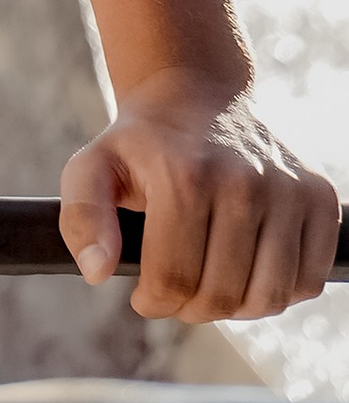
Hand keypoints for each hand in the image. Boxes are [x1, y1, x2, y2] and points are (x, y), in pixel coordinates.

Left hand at [60, 74, 340, 322]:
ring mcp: (288, 189)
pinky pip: (309, 281)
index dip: (154, 302)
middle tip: (177, 288)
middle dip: (192, 308)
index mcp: (185, 176)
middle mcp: (244, 181)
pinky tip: (249, 269)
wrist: (197, 94)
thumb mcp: (92, 167)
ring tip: (212, 282)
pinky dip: (280, 291)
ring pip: (270, 298)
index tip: (144, 293)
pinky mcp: (321, 198)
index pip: (174, 281)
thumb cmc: (142, 143)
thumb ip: (81, 218)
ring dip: (237, 308)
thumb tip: (97, 272)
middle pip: (223, 296)